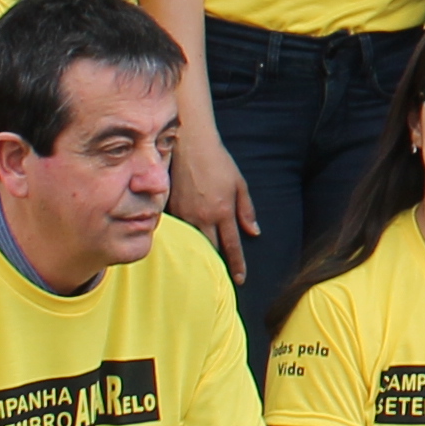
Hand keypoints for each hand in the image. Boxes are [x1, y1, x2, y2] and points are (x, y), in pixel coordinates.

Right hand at [172, 127, 258, 277]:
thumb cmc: (218, 162)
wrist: (190, 146)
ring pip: (192, 242)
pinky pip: (179, 230)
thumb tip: (254, 232)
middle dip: (216, 264)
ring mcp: (184, 214)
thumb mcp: (240, 184)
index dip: (237, 264)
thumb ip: (246, 210)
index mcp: (223, 211)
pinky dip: (184, 239)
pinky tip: (185, 245)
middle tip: (220, 277)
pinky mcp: (171, 209)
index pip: (232, 245)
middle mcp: (203, 217)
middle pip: (211, 249)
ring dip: (199, 254)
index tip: (240, 279)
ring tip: (202, 267)